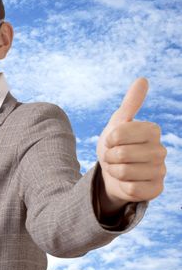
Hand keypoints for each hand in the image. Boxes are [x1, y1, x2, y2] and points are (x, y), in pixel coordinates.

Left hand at [96, 77, 166, 214]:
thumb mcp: (118, 122)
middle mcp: (161, 150)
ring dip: (114, 171)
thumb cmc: (115, 145)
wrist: (112, 172)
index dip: (108, 139)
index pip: (118, 133)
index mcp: (152, 130)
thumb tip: (143, 79)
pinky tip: (126, 182)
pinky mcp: (156, 190)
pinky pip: (130, 189)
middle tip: (113, 157)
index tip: (111, 141)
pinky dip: (121, 186)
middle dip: (109, 156)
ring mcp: (161, 171)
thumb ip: (131, 103)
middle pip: (120, 154)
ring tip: (118, 168)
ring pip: (124, 172)